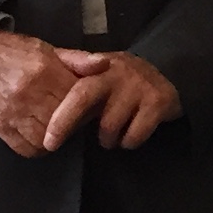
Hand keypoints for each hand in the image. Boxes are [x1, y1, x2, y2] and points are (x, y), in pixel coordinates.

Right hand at [0, 28, 79, 158]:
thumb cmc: (18, 54)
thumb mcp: (49, 50)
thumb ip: (78, 59)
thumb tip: (104, 65)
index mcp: (42, 71)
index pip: (75, 96)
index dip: (86, 102)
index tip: (88, 103)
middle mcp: (27, 94)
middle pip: (62, 120)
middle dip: (73, 120)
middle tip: (75, 116)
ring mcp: (12, 113)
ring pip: (46, 139)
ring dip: (57, 137)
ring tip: (58, 125)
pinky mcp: (1, 128)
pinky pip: (27, 148)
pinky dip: (39, 146)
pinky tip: (43, 134)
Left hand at [40, 50, 179, 149]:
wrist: (171, 70)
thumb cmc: (124, 80)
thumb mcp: (99, 72)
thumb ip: (74, 76)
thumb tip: (41, 92)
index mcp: (98, 68)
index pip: (74, 90)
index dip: (59, 116)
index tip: (47, 140)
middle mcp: (116, 73)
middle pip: (84, 98)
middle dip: (64, 123)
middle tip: (52, 145)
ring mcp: (139, 87)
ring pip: (110, 126)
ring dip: (106, 140)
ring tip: (109, 136)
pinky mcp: (159, 101)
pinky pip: (134, 135)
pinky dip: (129, 142)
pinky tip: (129, 135)